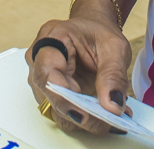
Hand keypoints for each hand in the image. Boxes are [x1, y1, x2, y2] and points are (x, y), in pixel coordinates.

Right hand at [27, 13, 134, 136]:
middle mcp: (39, 59)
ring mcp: (41, 77)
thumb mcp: (114, 48)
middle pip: (50, 95)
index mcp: (52, 38)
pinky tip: (102, 115)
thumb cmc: (99, 34)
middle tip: (107, 121)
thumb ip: (113, 75)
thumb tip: (112, 105)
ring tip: (110, 118)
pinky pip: (63, 112)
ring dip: (83, 118)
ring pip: (55, 109)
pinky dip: (84, 117)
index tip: (84, 114)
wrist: (94, 33)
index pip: (47, 72)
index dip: (63, 98)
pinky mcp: (50, 93)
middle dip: (79, 112)